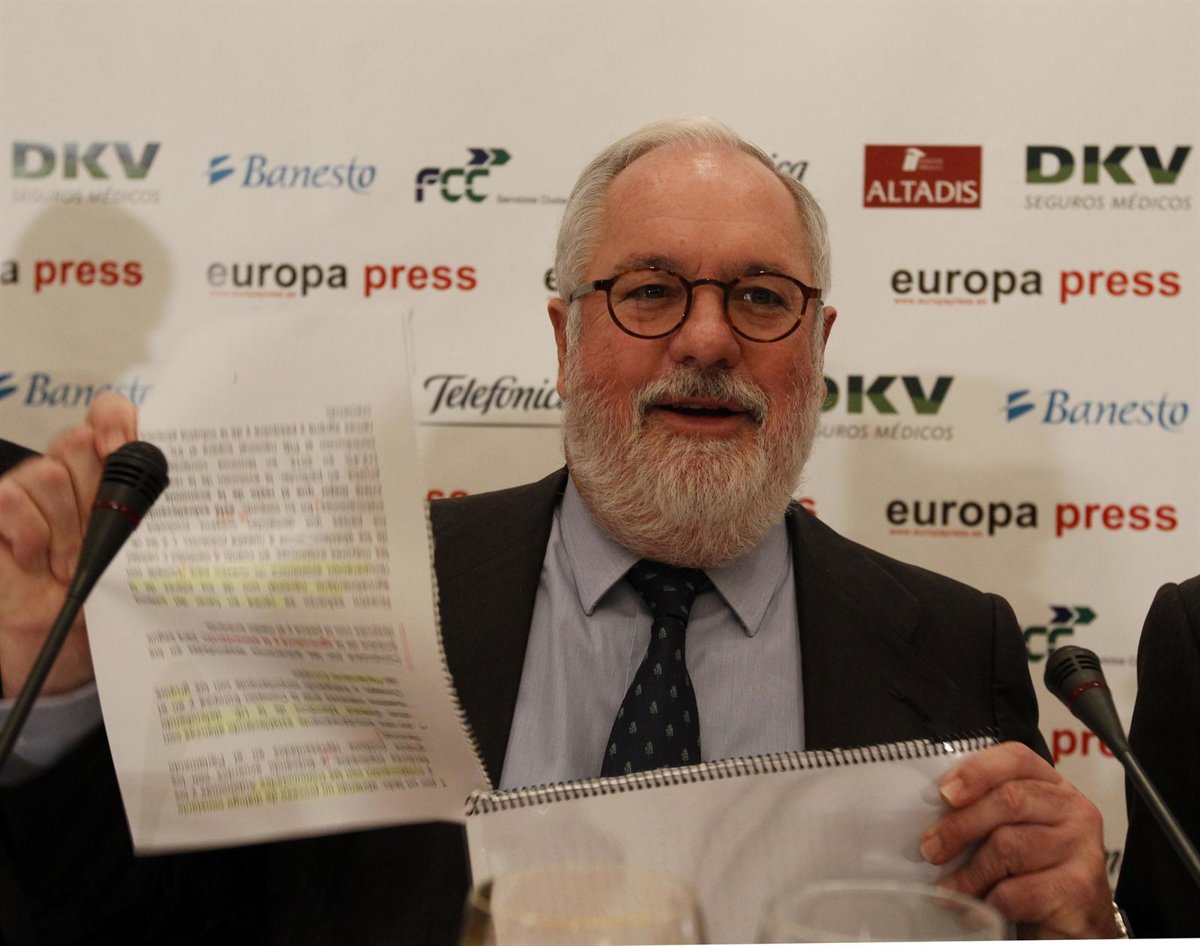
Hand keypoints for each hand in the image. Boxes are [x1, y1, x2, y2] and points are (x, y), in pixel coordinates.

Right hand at [0, 392, 137, 698]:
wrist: (64, 643)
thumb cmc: (109, 593)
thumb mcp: (143, 552)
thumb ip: (155, 513)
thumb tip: (191, 488)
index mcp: (111, 472)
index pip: (109, 413)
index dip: (115, 418)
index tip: (123, 444)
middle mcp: (70, 472)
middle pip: (78, 441)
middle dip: (95, 492)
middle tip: (101, 536)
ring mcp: (31, 491)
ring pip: (48, 472)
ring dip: (67, 527)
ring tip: (71, 563)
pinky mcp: (0, 512)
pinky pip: (11, 499)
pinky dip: (32, 535)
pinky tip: (41, 563)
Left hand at [921, 741, 1120, 938]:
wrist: (1074, 926)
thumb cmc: (1034, 871)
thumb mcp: (1012, 830)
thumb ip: (985, 809)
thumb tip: (929, 808)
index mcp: (1053, 786)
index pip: (1017, 758)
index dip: (977, 771)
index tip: (943, 794)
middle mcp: (1074, 811)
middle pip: (1009, 800)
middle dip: (960, 826)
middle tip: (931, 849)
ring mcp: (1082, 849)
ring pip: (1009, 847)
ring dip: (969, 873)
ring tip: (950, 889)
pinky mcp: (1077, 890)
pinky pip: (1017, 891)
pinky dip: (987, 903)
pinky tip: (976, 912)